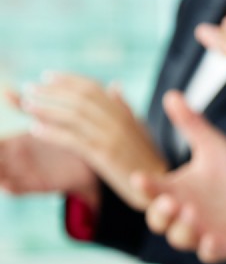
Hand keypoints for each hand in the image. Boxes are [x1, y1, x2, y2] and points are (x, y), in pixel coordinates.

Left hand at [10, 75, 165, 208]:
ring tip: (27, 106)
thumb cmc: (147, 160)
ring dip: (47, 109)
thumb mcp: (139, 130)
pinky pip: (73, 139)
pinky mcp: (105, 155)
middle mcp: (118, 121)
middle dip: (52, 91)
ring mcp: (112, 137)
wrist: (161, 187)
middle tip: (30, 88)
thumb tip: (115, 86)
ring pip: (73, 116)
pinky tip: (36, 129)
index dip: (69, 79)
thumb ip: (125, 109)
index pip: (93, 88)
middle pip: (80, 98)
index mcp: (125, 113)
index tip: (48, 75)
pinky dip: (52, 132)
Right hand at [136, 92, 225, 262]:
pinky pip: (209, 254)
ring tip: (192, 212)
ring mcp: (200, 232)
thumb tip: (172, 94)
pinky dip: (209, 249)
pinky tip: (213, 241)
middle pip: (158, 219)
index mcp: (176, 189)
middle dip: (160, 213)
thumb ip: (192, 126)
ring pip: (180, 238)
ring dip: (183, 228)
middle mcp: (183, 213)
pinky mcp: (221, 246)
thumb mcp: (214, 148)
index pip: (152, 189)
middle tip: (170, 201)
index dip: (145, 186)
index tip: (141, 177)